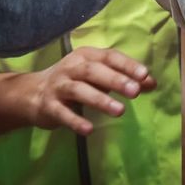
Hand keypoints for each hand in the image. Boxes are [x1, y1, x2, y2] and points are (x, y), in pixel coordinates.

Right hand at [21, 47, 155, 134]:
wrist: (32, 93)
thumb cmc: (73, 81)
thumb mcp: (98, 75)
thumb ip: (123, 78)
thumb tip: (152, 83)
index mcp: (86, 55)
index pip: (109, 56)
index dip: (126, 64)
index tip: (144, 74)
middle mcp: (71, 67)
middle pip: (94, 70)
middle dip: (116, 80)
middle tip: (135, 91)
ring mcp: (58, 85)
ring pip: (79, 90)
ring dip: (100, 100)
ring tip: (120, 111)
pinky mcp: (48, 105)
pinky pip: (62, 113)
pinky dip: (75, 120)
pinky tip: (89, 130)